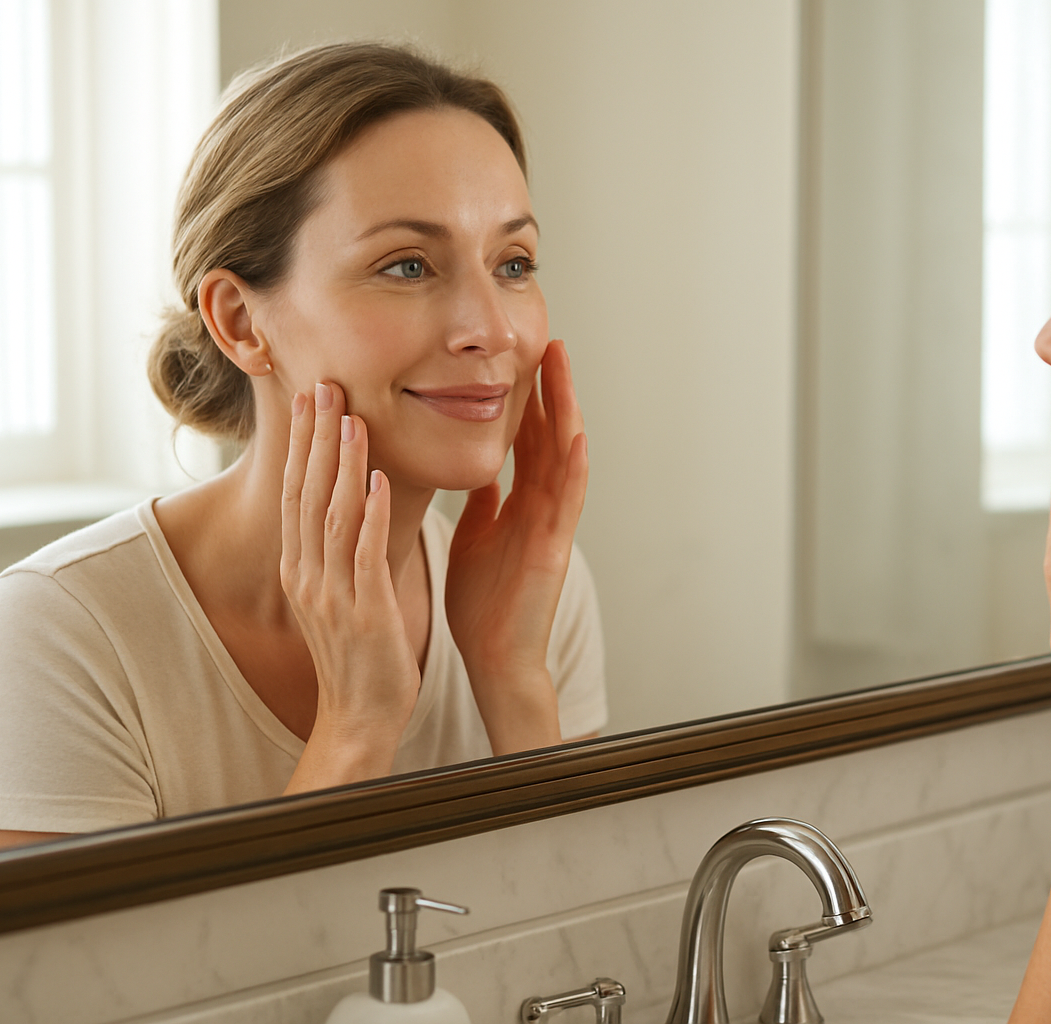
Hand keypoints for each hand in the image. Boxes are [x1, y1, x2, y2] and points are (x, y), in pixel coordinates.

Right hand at [280, 381, 419, 789]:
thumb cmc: (360, 657)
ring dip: (343, 465)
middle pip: (308, 494)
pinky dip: (372, 516)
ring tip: (352, 419)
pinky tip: (380, 482)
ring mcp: (333, 595)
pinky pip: (366, 555)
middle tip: (325, 386)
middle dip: (316, 439)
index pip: (299, 494)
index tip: (311, 400)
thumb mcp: (339, 596)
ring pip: (334, 517)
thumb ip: (339, 553)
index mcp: (303, 570)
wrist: (361, 719)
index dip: (304, 445)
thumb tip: (347, 508)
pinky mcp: (364, 613)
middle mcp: (309, 576)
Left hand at [445, 339, 588, 751]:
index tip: (523, 358)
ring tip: (562, 367)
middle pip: (550, 435)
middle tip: (550, 342)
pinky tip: (573, 433)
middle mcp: (542, 507)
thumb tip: (481, 469)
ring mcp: (553, 526)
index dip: (528, 399)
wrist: (493, 656)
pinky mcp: (555, 549)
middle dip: (550, 390)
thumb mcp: (476, 538)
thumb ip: (483, 503)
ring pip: (564, 455)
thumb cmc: (484, 605)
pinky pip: (567, 501)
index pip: (528, 439)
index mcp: (521, 504)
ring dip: (566, 410)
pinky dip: (572, 466)